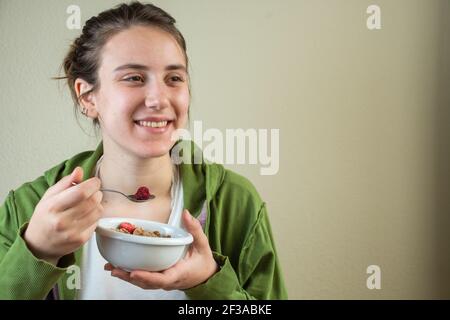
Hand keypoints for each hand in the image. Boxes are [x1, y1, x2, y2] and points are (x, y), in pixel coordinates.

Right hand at [24, 167, 102, 264]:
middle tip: (93, 192)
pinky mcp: (80, 240)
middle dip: (97, 192)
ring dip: (97, 204)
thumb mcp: (49, 197)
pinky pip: (97, 222)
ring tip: (89, 203)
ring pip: (98, 211)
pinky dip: (95, 216)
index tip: (94, 181)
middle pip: (92, 201)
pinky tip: (86, 216)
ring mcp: (72, 233)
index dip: (92, 184)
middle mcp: (61, 221)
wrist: (38, 244)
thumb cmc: (45, 217)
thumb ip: (65, 182)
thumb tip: (79, 170)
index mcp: (52, 207)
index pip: (81, 192)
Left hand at [104, 209, 218, 289]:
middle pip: (146, 282)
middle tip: (114, 268)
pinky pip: (143, 279)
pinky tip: (118, 268)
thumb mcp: (202, 245)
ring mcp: (162, 281)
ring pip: (142, 283)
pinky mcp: (158, 279)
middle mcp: (168, 280)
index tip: (134, 273)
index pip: (162, 278)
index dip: (147, 277)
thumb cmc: (203, 262)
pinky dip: (130, 275)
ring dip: (126, 276)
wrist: (206, 276)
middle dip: (129, 277)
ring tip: (111, 268)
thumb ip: (194, 229)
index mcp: (179, 273)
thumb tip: (186, 213)